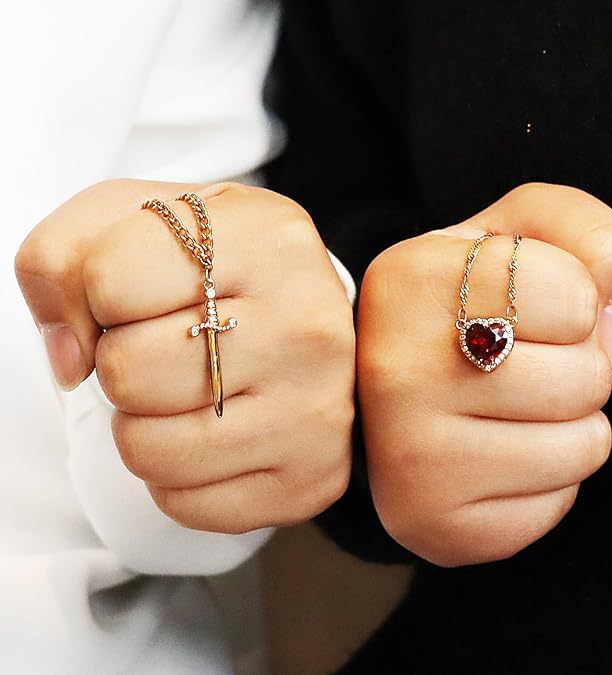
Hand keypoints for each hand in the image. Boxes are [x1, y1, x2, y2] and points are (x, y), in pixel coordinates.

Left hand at [15, 180, 354, 532]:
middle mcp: (308, 325)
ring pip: (147, 450)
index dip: (99, 294)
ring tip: (191, 391)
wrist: (307, 322)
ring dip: (144, 423)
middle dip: (123, 362)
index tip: (143, 295)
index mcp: (270, 240)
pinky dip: (177, 475)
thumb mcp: (141, 219)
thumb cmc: (219, 273)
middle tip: (172, 347)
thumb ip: (62, 259)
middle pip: (127, 372)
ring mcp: (317, 411)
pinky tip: (215, 434)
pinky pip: (183, 504)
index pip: (107, 281)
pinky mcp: (310, 480)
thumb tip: (67, 362)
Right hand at [357, 183, 611, 565]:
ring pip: (585, 445)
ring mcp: (408, 456)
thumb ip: (579, 228)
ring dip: (565, 423)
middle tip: (511, 363)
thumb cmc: (456, 306)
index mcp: (408, 281)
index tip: (514, 308)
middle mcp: (395, 370)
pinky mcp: (430, 520)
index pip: (577, 294)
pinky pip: (557, 503)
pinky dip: (543, 478)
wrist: (378, 387)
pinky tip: (488, 452)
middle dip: (572, 365)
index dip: (569, 300)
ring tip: (501, 407)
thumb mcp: (506, 236)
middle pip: (589, 376)